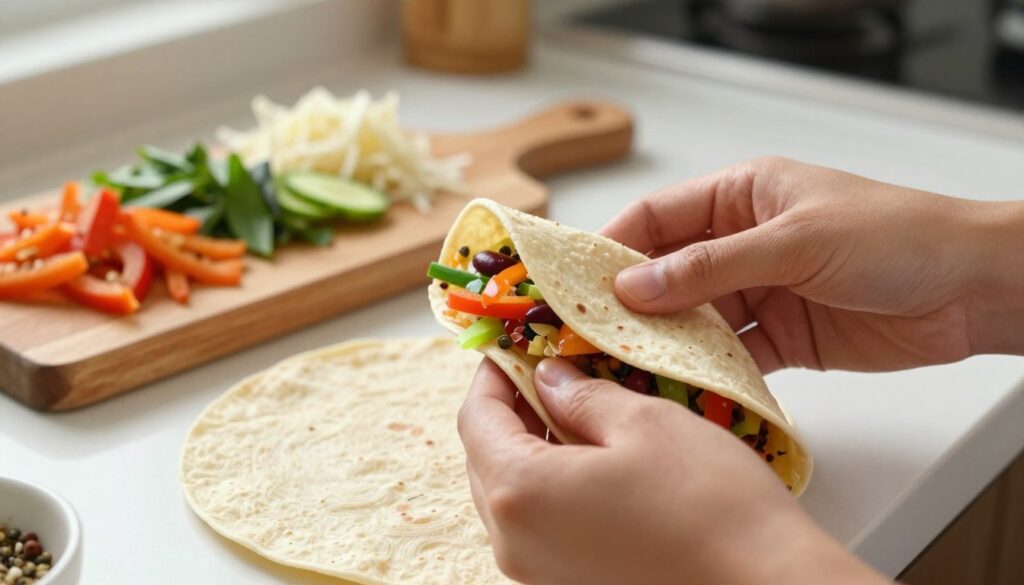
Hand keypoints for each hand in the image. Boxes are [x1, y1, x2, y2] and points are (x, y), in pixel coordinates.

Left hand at [459, 358, 888, 584]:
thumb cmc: (710, 505)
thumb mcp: (643, 422)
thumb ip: (581, 395)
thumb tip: (548, 378)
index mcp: (519, 494)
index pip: (475, 418)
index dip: (494, 373)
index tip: (516, 345)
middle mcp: (514, 543)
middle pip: (486, 458)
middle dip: (511, 409)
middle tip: (549, 371)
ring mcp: (537, 573)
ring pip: (511, 493)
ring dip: (532, 447)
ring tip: (577, 410)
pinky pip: (538, 525)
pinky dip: (552, 485)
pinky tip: (593, 460)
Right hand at [601, 157, 1023, 371]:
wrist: (972, 289)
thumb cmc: (896, 236)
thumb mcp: (793, 241)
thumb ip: (711, 267)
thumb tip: (634, 286)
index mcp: (742, 195)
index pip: (658, 218)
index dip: (612, 249)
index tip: (572, 283)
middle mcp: (744, 242)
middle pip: (668, 274)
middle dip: (630, 305)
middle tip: (587, 337)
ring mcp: (762, 292)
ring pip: (695, 320)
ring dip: (665, 344)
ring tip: (625, 370)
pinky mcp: (784, 338)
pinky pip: (732, 356)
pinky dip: (708, 373)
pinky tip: (682, 388)